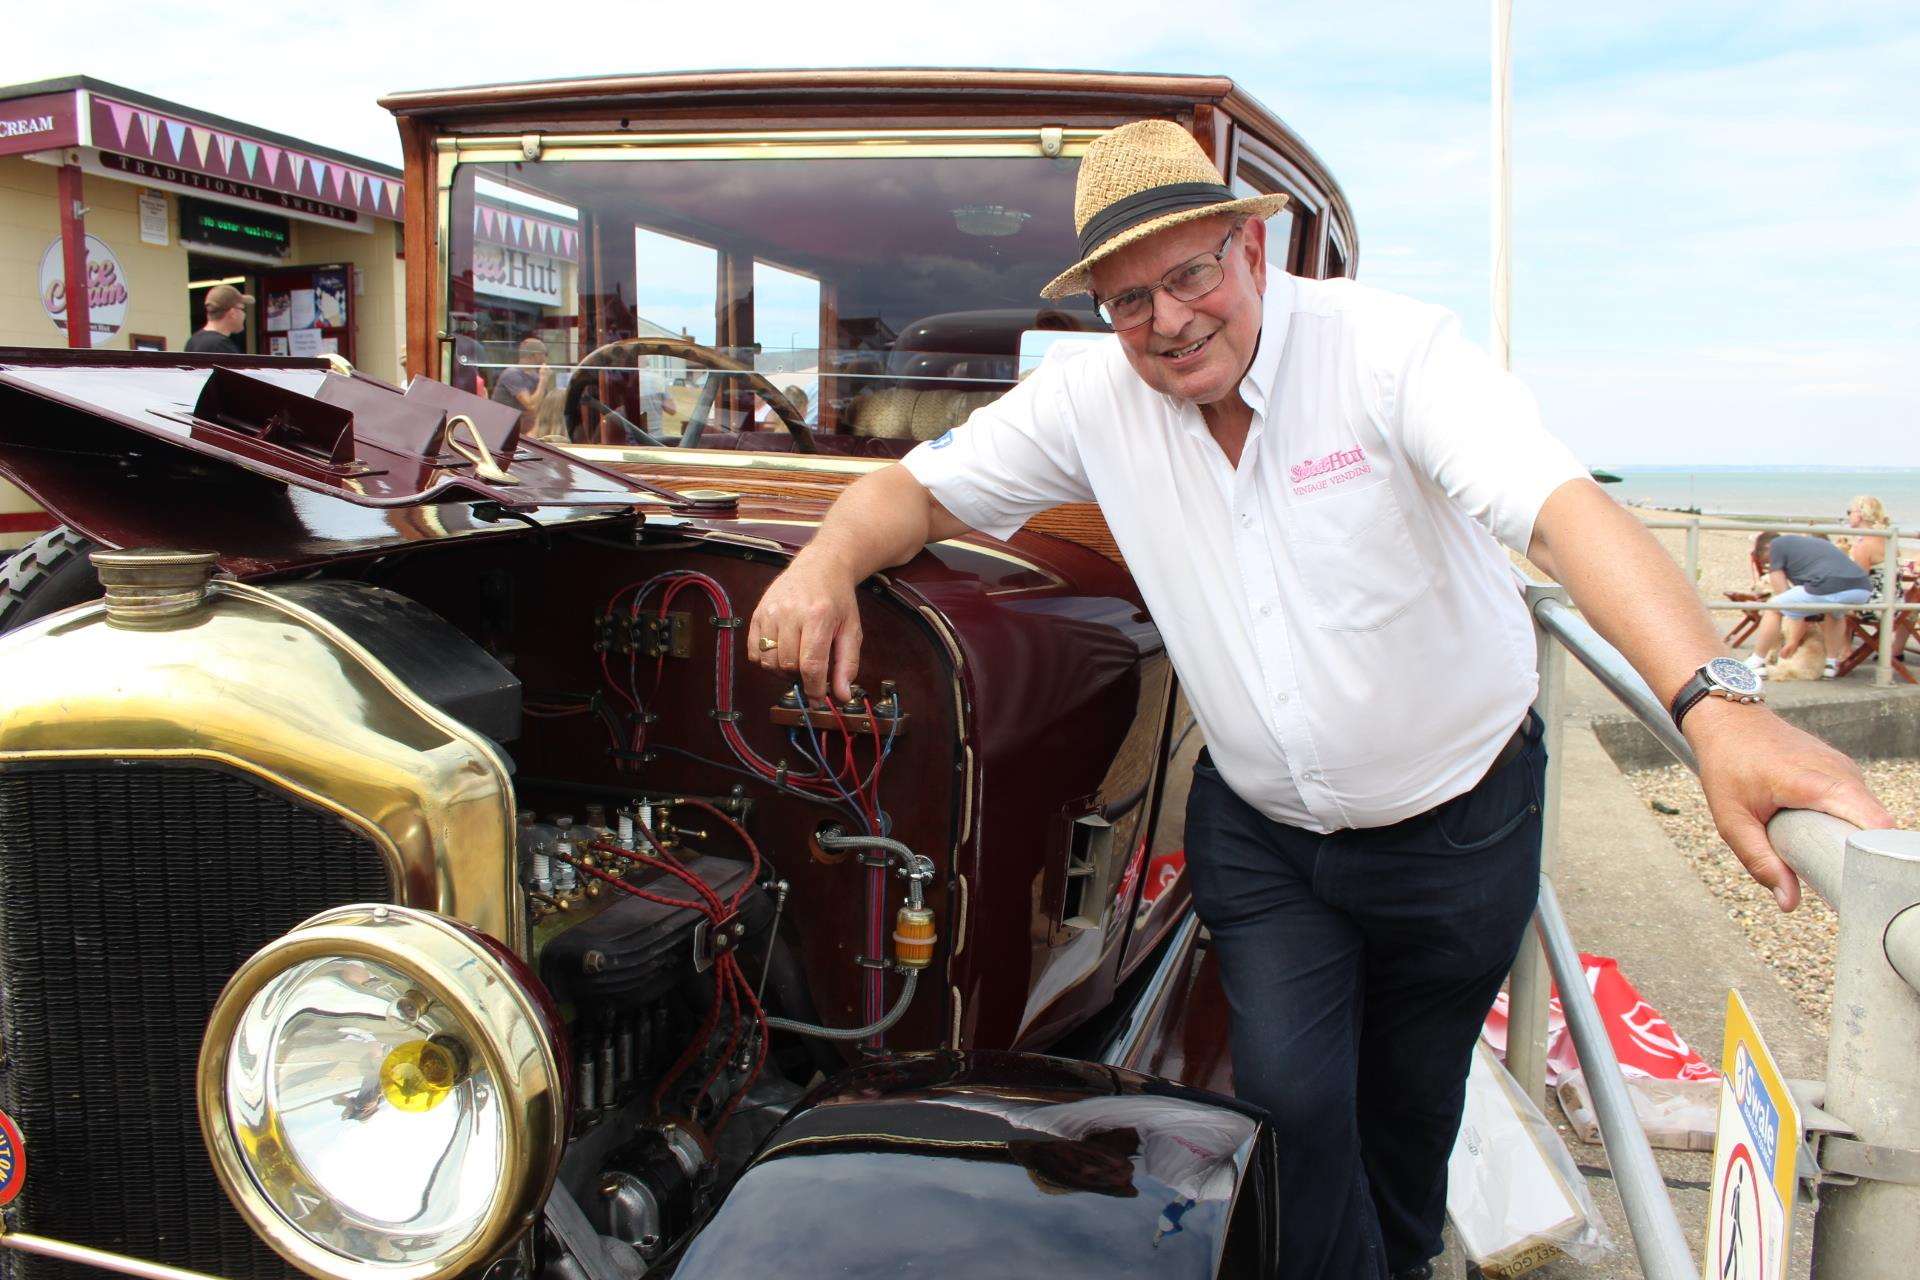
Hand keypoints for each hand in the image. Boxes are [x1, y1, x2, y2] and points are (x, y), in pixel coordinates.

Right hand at [746, 552, 862, 702]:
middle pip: (788, 665)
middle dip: (800, 677)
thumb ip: (847, 664)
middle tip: (811, 671)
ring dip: (782, 670)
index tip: (818, 699)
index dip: (814, 689)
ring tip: (796, 660)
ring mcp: (770, 611)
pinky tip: (781, 652)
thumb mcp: (851, 630)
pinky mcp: (757, 613)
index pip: (811, 665)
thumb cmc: (837, 599)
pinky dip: (766, 660)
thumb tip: (842, 696)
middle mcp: (790, 612)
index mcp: (818, 616)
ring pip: (769, 661)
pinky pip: (754, 651)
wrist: (820, 565)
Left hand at [1687, 702, 1893, 910]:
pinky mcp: (1843, 770)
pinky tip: (1818, 829)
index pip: (1874, 824)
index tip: (1860, 880)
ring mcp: (1845, 768)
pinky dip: (1844, 821)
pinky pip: (1857, 803)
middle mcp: (1840, 772)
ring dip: (1849, 837)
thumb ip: (1759, 861)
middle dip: (1859, 854)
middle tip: (1832, 873)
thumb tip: (1788, 902)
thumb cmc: (1727, 763)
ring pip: (1867, 816)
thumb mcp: (1732, 819)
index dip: (1875, 856)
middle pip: (1874, 826)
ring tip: (1819, 849)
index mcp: (1816, 783)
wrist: (1728, 719)